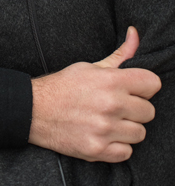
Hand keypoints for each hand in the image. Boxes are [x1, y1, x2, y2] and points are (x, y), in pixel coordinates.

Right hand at [30, 26, 160, 161]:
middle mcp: (110, 105)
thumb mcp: (88, 67)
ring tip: (105, 122)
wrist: (31, 110)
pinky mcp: (98, 149)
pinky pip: (127, 152)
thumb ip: (119, 55)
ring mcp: (105, 129)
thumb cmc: (61, 87)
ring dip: (125, 130)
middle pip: (149, 112)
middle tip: (112, 108)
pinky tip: (101, 136)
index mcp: (110, 81)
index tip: (130, 91)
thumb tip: (135, 34)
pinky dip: (116, 147)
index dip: (142, 88)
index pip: (153, 84)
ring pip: (139, 133)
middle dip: (133, 110)